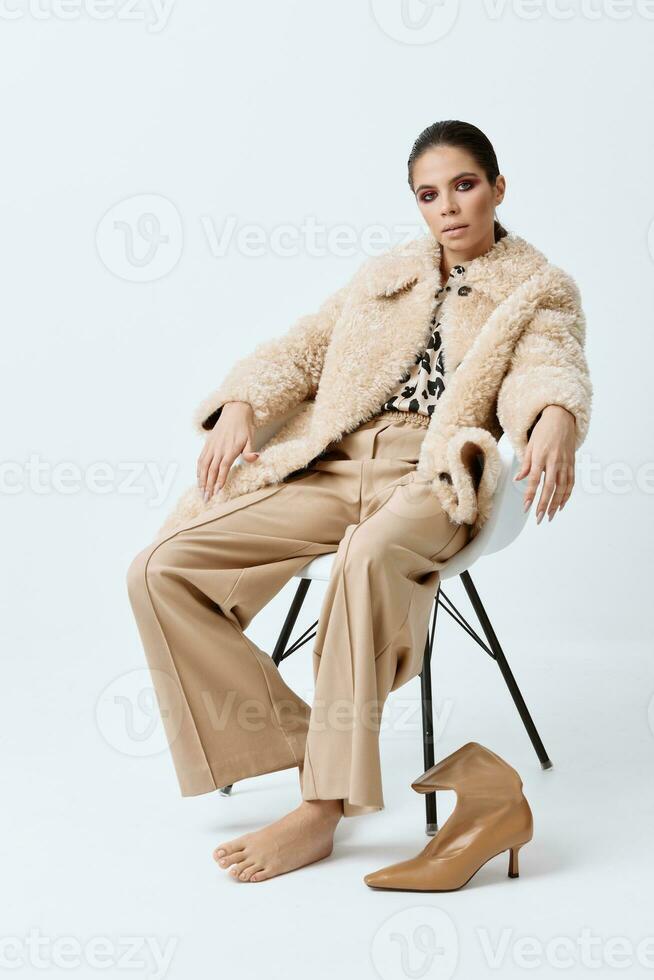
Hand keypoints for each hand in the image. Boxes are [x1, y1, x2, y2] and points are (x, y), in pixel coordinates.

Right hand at [197, 401, 258, 502]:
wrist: (234, 411)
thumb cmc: (244, 427)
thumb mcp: (251, 438)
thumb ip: (250, 451)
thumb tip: (255, 457)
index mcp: (230, 448)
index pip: (223, 467)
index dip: (220, 479)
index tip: (217, 491)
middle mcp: (218, 448)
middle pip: (211, 469)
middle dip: (208, 485)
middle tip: (207, 498)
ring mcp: (211, 446)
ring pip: (203, 466)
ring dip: (201, 480)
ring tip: (201, 492)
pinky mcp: (207, 445)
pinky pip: (201, 459)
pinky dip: (199, 470)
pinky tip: (199, 480)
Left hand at [513, 405, 575, 523]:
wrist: (561, 417)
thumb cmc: (543, 431)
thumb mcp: (530, 445)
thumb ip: (525, 464)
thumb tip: (518, 479)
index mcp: (541, 456)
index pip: (534, 480)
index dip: (530, 494)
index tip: (526, 507)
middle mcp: (554, 461)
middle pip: (550, 487)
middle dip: (544, 504)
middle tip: (539, 518)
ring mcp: (565, 463)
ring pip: (562, 488)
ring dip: (556, 504)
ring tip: (549, 516)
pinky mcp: (572, 463)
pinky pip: (571, 483)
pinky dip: (567, 495)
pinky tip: (561, 505)